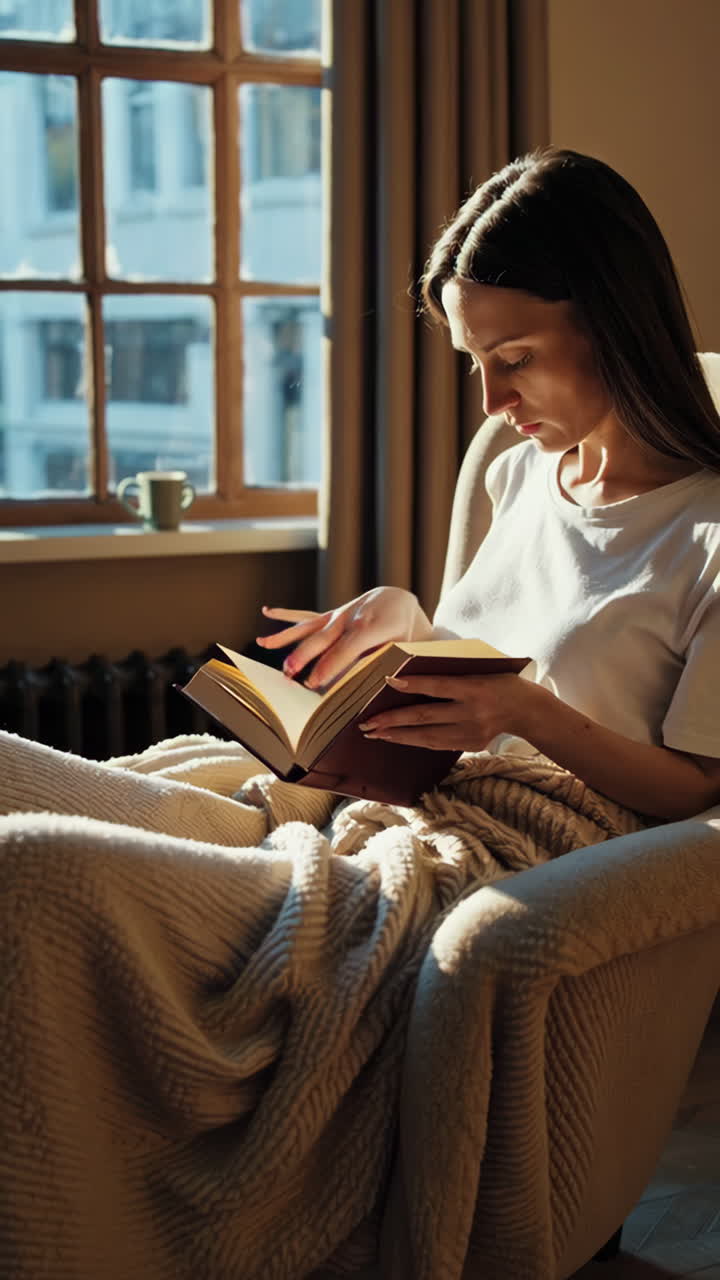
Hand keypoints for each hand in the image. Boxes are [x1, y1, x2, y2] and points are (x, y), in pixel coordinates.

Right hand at [255, 587, 432, 689]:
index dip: (329, 667)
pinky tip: (267, 611)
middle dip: (305, 658)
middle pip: (322, 640)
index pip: (346, 650)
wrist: (397, 600)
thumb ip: (383, 662)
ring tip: (267, 646)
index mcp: (371, 628)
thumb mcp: (402, 648)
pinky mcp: (330, 615)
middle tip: (290, 675)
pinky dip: (286, 615)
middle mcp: (350, 619)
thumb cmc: (403, 632)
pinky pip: (306, 617)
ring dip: (289, 640)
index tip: (314, 684)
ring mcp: (338, 615)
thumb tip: (367, 685)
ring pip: (310, 627)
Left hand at [357, 672, 546, 750]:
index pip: (438, 685)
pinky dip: (414, 741)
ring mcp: (471, 732)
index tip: (388, 681)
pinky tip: (396, 738)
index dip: (413, 684)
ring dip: (398, 735)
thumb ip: (451, 672)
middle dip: (392, 720)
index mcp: (475, 688)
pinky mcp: (471, 745)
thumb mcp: (479, 670)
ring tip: (374, 733)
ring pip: (427, 736)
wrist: (527, 709)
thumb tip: (412, 674)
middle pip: (425, 717)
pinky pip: (437, 745)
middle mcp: (472, 712)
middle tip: (367, 722)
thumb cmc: (497, 680)